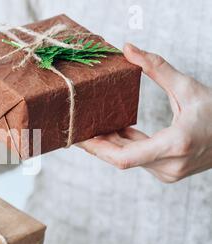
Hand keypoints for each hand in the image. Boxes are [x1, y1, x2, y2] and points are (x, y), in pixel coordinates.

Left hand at [78, 43, 211, 182]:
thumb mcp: (188, 87)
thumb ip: (157, 68)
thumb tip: (129, 49)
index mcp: (175, 144)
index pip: (124, 157)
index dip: (98, 149)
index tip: (80, 138)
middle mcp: (169, 165)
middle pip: (121, 158)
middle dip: (98, 144)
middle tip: (77, 129)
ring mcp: (168, 172)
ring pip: (129, 159)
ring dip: (111, 142)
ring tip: (93, 124)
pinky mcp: (167, 172)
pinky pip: (138, 159)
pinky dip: (126, 144)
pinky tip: (115, 129)